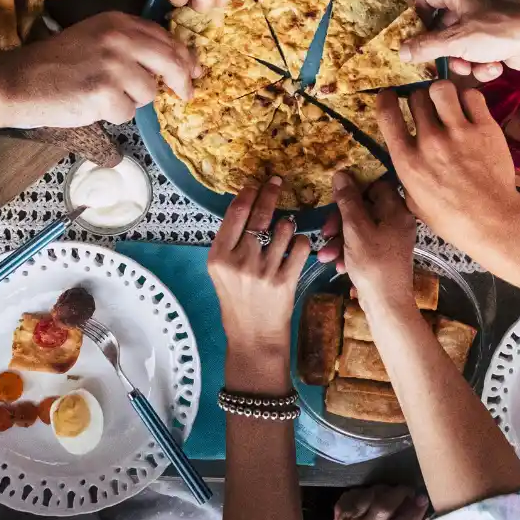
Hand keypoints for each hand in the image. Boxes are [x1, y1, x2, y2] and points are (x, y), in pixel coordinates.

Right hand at [3, 12, 198, 126]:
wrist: (20, 80)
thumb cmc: (59, 63)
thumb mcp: (97, 38)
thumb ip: (133, 44)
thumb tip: (176, 63)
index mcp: (119, 22)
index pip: (166, 38)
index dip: (185, 57)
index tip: (194, 70)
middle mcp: (119, 39)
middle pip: (171, 62)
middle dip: (182, 81)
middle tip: (186, 94)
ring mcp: (113, 65)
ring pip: (150, 92)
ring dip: (132, 100)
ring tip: (104, 94)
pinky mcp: (105, 93)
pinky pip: (128, 112)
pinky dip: (114, 115)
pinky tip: (92, 104)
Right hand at [208, 180, 311, 355]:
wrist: (253, 337)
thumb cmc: (237, 302)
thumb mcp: (221, 271)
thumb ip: (230, 242)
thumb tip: (246, 206)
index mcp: (218, 257)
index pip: (235, 213)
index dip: (248, 193)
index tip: (256, 184)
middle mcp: (239, 261)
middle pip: (259, 215)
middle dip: (270, 193)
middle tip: (277, 182)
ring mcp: (263, 272)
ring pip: (283, 228)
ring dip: (288, 223)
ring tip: (285, 228)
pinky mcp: (284, 281)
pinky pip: (300, 247)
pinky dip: (300, 241)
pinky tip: (295, 246)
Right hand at [317, 175, 416, 321]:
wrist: (386, 304)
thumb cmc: (373, 264)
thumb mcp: (355, 229)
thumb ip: (347, 200)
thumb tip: (341, 173)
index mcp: (396, 210)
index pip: (376, 185)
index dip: (355, 187)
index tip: (335, 196)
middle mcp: (397, 221)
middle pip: (365, 208)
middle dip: (340, 220)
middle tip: (325, 231)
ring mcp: (391, 239)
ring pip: (360, 228)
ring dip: (340, 239)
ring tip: (325, 255)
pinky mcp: (384, 254)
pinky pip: (364, 244)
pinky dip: (348, 251)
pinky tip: (337, 265)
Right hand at [376, 82, 519, 255]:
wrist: (491, 221)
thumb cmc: (451, 218)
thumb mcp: (413, 202)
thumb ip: (405, 175)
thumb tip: (403, 157)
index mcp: (408, 161)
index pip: (387, 115)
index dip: (386, 98)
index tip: (389, 94)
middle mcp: (430, 142)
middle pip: (416, 97)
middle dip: (419, 98)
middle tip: (428, 106)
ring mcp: (458, 133)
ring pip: (442, 89)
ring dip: (442, 93)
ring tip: (448, 102)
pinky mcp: (485, 128)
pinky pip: (472, 96)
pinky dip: (468, 98)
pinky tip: (469, 109)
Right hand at [399, 0, 519, 80]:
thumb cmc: (496, 31)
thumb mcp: (455, 41)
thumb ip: (425, 47)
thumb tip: (401, 51)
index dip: (416, 17)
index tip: (411, 38)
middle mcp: (468, 2)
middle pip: (441, 28)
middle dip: (443, 50)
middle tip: (436, 64)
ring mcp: (484, 21)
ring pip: (459, 45)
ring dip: (464, 61)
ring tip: (471, 67)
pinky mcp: (496, 38)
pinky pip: (478, 52)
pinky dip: (483, 63)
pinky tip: (493, 67)